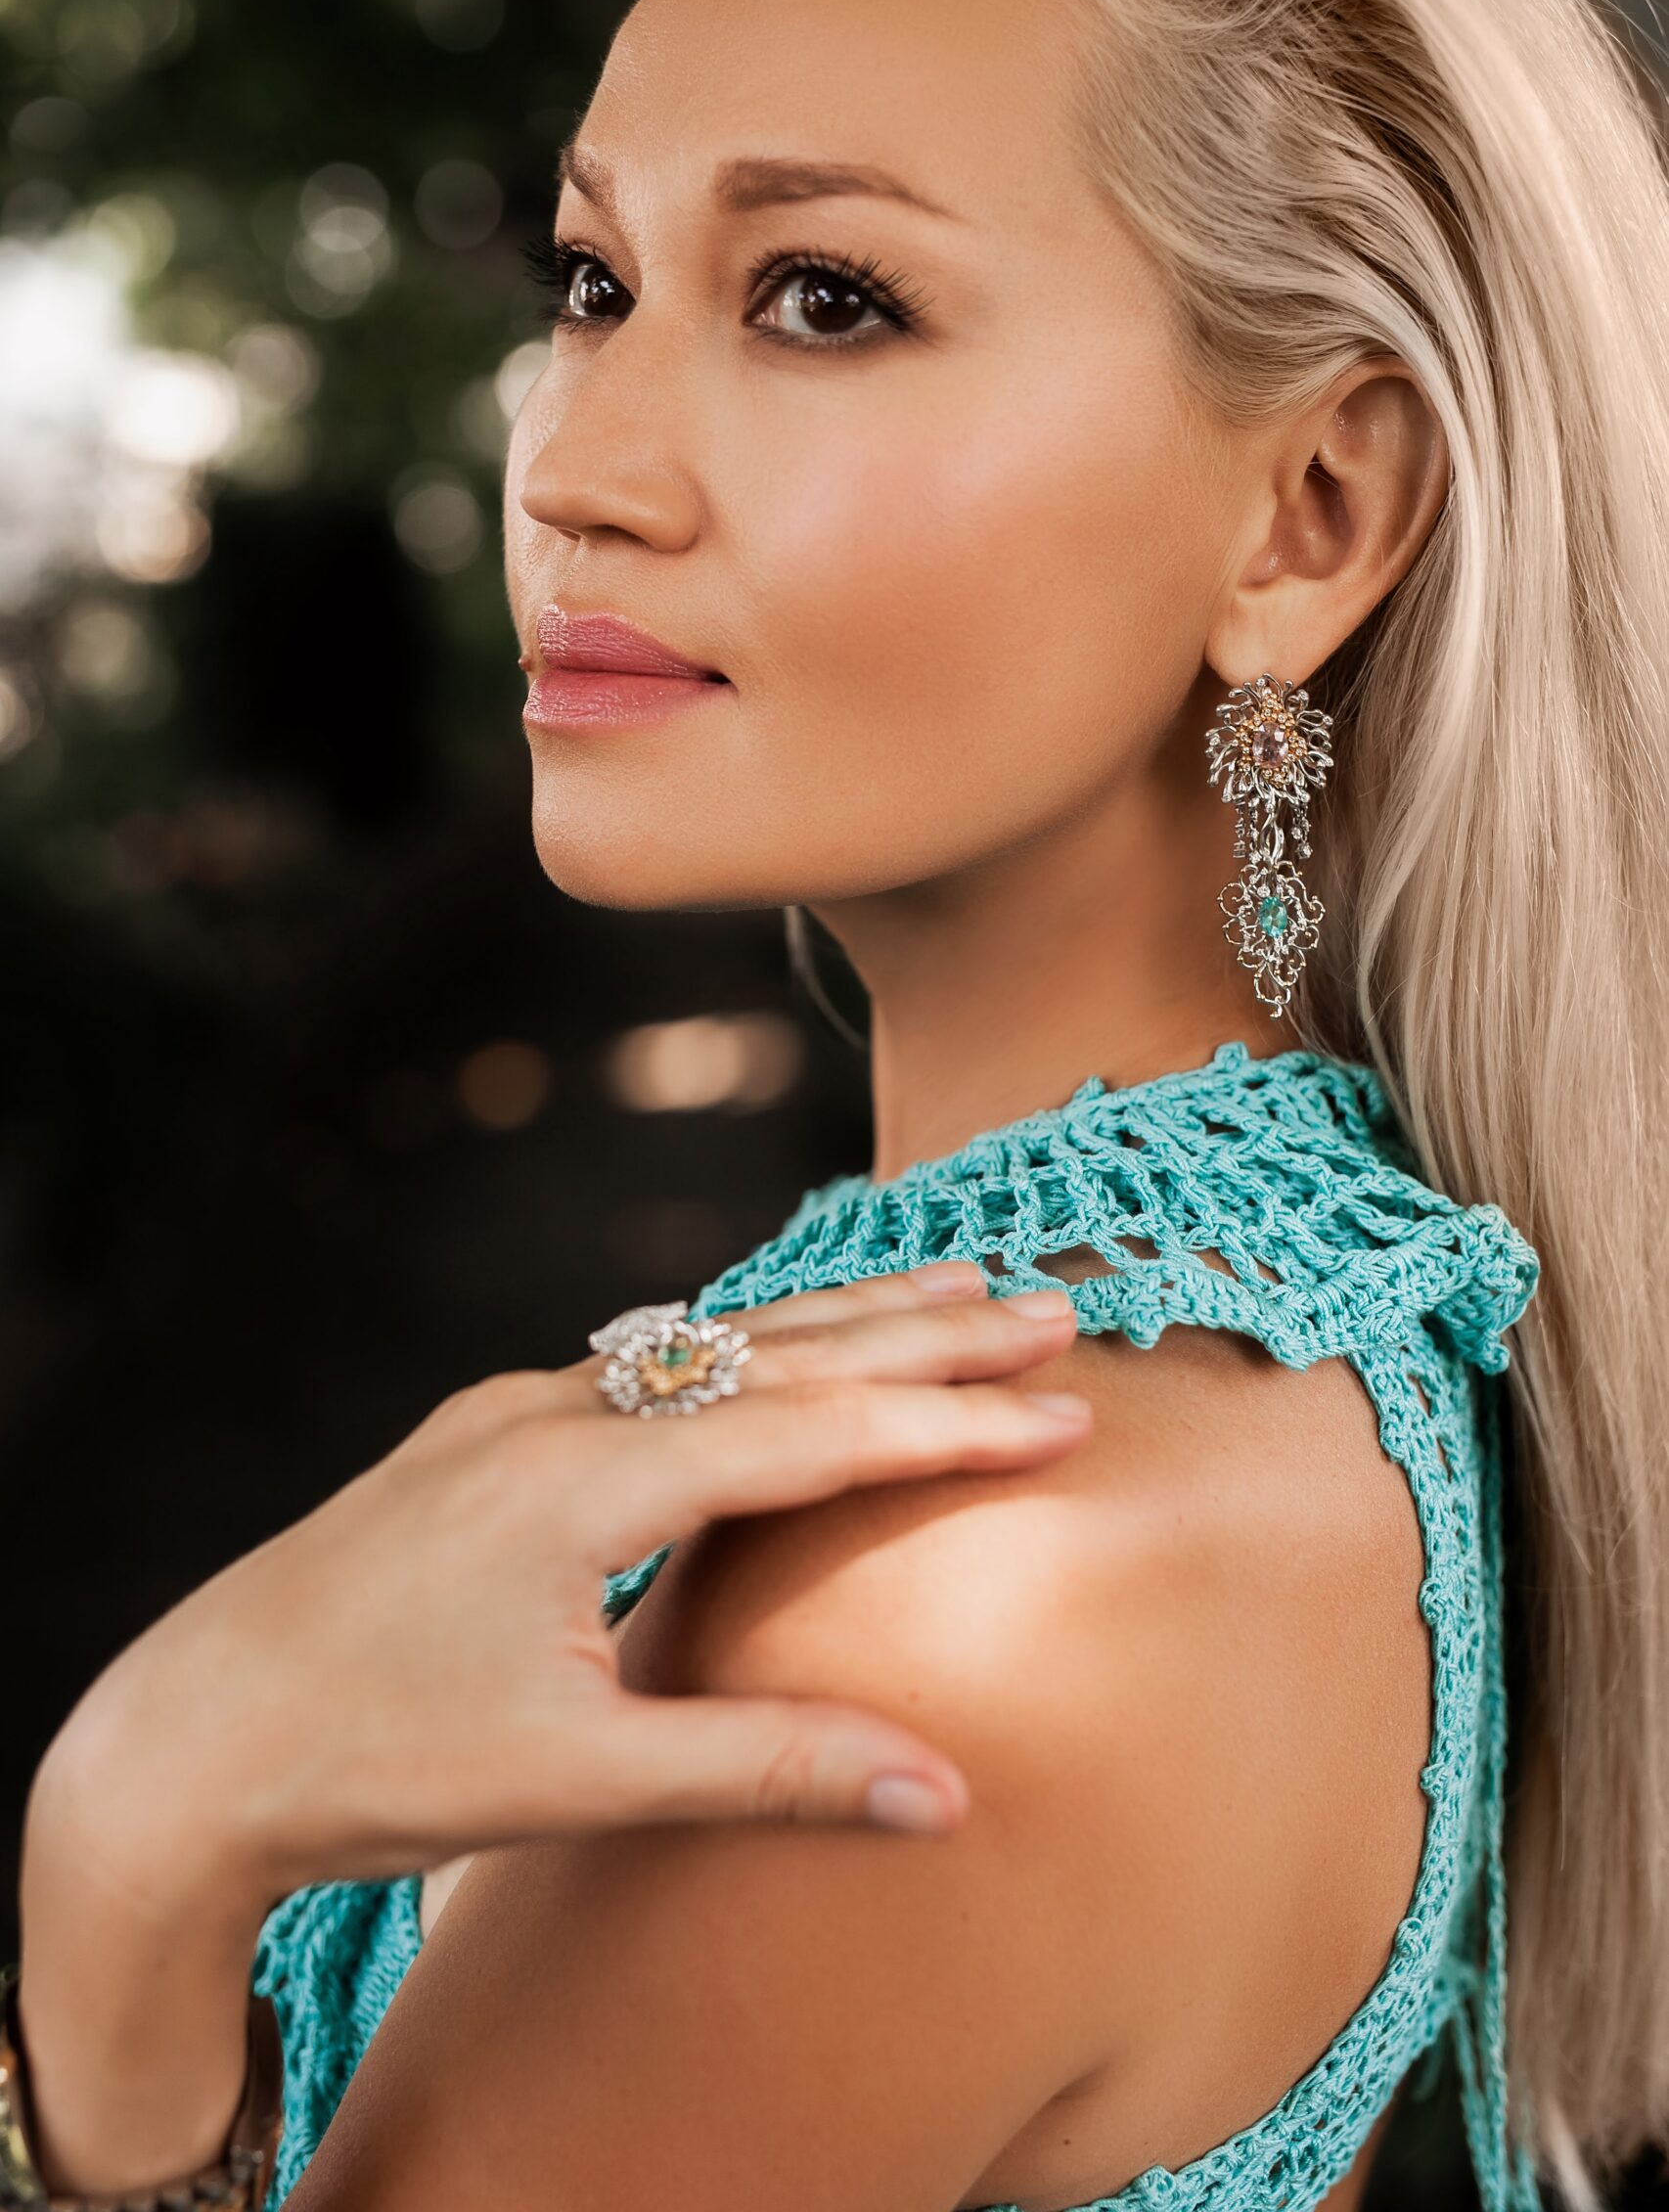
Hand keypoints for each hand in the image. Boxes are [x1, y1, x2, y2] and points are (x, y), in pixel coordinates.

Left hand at [36, 1264, 1085, 1927]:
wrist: (186, 1737)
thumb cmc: (376, 1764)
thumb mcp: (578, 1782)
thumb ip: (766, 1771)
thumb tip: (946, 1793)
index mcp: (582, 1478)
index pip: (810, 1430)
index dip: (949, 1421)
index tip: (1064, 1408)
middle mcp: (551, 1412)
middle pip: (778, 1352)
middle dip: (924, 1330)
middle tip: (1052, 1305)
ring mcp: (510, 1410)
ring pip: (713, 1343)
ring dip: (843, 1322)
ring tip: (956, 1287)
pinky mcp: (482, 1432)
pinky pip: (649, 1362)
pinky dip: (752, 1348)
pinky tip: (783, 1344)